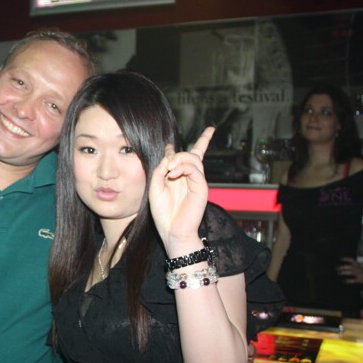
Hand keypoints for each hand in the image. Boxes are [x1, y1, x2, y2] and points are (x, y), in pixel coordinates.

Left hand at [148, 126, 214, 245]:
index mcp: (181, 177)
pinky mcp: (201, 188)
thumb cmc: (163, 213)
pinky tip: (173, 173)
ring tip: (169, 168)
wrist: (172, 232)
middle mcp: (190, 177)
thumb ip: (159, 170)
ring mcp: (197, 182)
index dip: (201, 141)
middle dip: (178, 153)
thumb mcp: (155, 187)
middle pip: (192, 153)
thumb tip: (168, 156)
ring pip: (194, 158)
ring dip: (180, 158)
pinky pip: (195, 169)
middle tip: (166, 165)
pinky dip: (183, 167)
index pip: (192, 155)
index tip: (208, 131)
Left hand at [337, 257, 362, 286]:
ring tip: (339, 273)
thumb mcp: (362, 269)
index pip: (352, 260)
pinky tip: (344, 281)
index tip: (340, 259)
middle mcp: (359, 269)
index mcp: (359, 266)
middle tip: (336, 268)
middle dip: (343, 266)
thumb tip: (347, 269)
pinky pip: (354, 279)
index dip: (346, 259)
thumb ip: (356, 268)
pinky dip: (349, 280)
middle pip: (350, 266)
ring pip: (351, 271)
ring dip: (344, 272)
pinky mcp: (361, 279)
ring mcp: (360, 274)